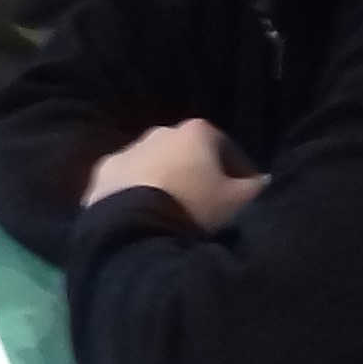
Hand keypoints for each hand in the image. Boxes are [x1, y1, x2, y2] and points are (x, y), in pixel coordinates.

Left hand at [84, 118, 266, 232]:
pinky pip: (125, 186)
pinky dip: (135, 197)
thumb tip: (264, 182)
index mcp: (194, 131)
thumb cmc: (194, 209)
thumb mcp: (240, 202)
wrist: (133, 232)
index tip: (243, 197)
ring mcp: (124, 153)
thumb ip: (258, 188)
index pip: (226, 148)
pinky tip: (143, 220)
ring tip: (171, 217)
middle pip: (186, 156)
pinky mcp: (99, 178)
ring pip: (153, 168)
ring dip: (164, 185)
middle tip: (206, 209)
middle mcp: (157, 132)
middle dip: (197, 177)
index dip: (239, 173)